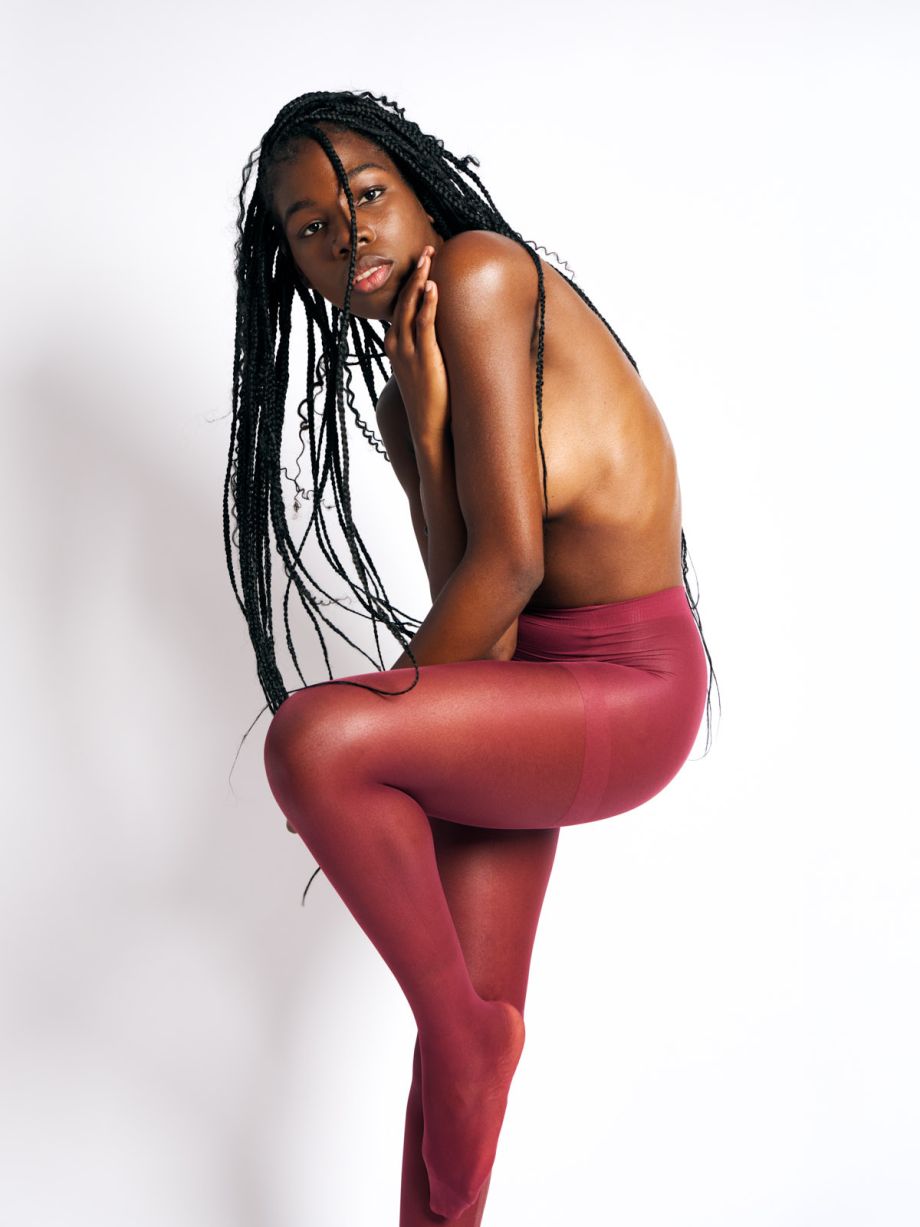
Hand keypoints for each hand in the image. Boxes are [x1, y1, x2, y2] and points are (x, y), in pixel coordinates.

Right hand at [382, 245, 448, 445]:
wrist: (428, 426)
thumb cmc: (430, 399)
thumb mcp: (424, 367)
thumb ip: (427, 347)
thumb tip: (441, 333)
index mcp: (395, 344)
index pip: (401, 305)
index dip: (410, 282)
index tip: (422, 262)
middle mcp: (396, 344)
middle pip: (403, 299)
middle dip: (414, 273)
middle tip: (425, 249)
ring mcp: (407, 351)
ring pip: (410, 307)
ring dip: (420, 280)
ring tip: (428, 257)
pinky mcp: (423, 357)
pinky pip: (424, 324)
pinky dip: (427, 303)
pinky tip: (433, 286)